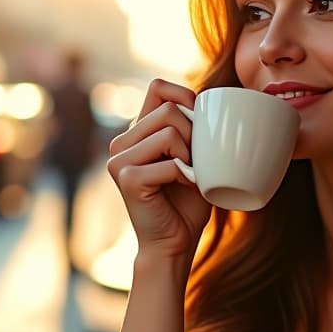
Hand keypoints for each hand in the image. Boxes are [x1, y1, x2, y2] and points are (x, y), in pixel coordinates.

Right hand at [107, 79, 210, 261]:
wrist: (174, 243)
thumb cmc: (188, 202)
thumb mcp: (192, 157)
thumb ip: (192, 127)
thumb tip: (213, 98)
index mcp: (135, 132)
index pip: (158, 87)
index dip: (185, 97)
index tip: (200, 124)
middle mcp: (121, 142)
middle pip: (168, 110)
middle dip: (194, 134)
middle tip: (197, 162)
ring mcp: (119, 160)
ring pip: (168, 132)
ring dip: (190, 156)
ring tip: (191, 175)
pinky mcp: (127, 179)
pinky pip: (170, 163)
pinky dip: (187, 176)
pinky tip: (187, 188)